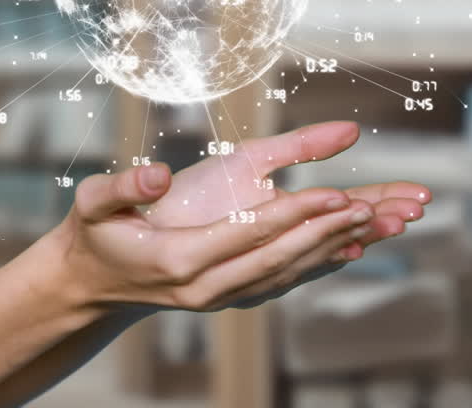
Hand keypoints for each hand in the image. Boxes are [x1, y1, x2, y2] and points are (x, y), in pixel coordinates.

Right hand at [52, 122, 432, 314]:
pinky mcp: (228, 296)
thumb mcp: (93, 203)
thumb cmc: (94, 234)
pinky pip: (282, 280)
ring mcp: (218, 297)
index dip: (293, 214)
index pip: (248, 233)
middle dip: (330, 231)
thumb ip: (123, 186)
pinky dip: (319, 263)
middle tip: (376, 205)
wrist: (90, 283)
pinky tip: (352, 247)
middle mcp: (204, 287)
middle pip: (279, 257)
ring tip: (381, 224)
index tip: (335, 193)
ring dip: (336, 247)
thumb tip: (158, 174)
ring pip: (288, 272)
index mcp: (176, 260)